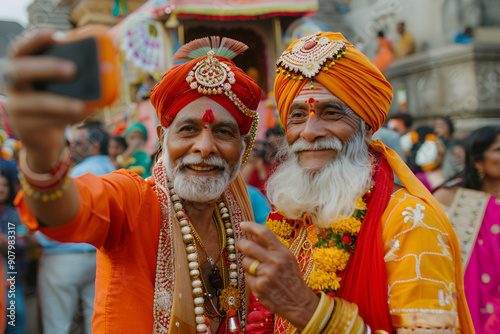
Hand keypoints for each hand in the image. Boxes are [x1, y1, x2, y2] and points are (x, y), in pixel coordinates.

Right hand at [4, 29, 89, 170]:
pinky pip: (46, 122)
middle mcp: (13, 84)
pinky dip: (68, 118)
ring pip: (36, 102)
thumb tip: (107, 63)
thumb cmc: (56, 103)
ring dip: (62, 103)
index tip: (55, 34)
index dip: (35, 39)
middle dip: (46, 67)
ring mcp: (15, 107)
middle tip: (72, 69)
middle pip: (19, 70)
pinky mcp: (24, 127)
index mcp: (21, 67)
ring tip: (84, 105)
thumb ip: (76, 72)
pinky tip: (85, 114)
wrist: (45, 138)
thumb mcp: (63, 86)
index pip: (21, 48)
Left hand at [237, 222, 318, 330]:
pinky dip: (251, 279)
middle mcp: (274, 261)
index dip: (251, 226)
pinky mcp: (259, 287)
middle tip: (239, 244)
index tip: (242, 224)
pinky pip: (246, 277)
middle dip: (240, 244)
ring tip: (258, 271)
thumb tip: (253, 234)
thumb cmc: (291, 278)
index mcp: (282, 252)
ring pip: (245, 262)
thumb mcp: (287, 259)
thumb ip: (271, 247)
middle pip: (248, 246)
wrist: (298, 303)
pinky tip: (260, 283)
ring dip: (247, 265)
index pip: (264, 233)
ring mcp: (266, 274)